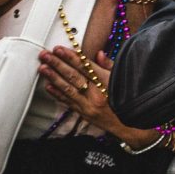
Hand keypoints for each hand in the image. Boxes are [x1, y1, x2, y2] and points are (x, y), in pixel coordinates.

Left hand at [39, 47, 158, 146]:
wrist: (131, 125)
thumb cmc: (129, 99)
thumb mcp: (123, 79)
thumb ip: (110, 66)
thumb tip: (98, 54)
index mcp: (107, 83)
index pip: (85, 66)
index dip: (71, 57)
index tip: (59, 49)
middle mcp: (96, 94)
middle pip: (73, 76)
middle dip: (58, 64)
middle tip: (45, 55)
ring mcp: (88, 105)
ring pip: (68, 89)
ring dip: (54, 77)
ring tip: (43, 68)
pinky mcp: (84, 113)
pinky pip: (68, 102)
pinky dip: (57, 94)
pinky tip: (48, 86)